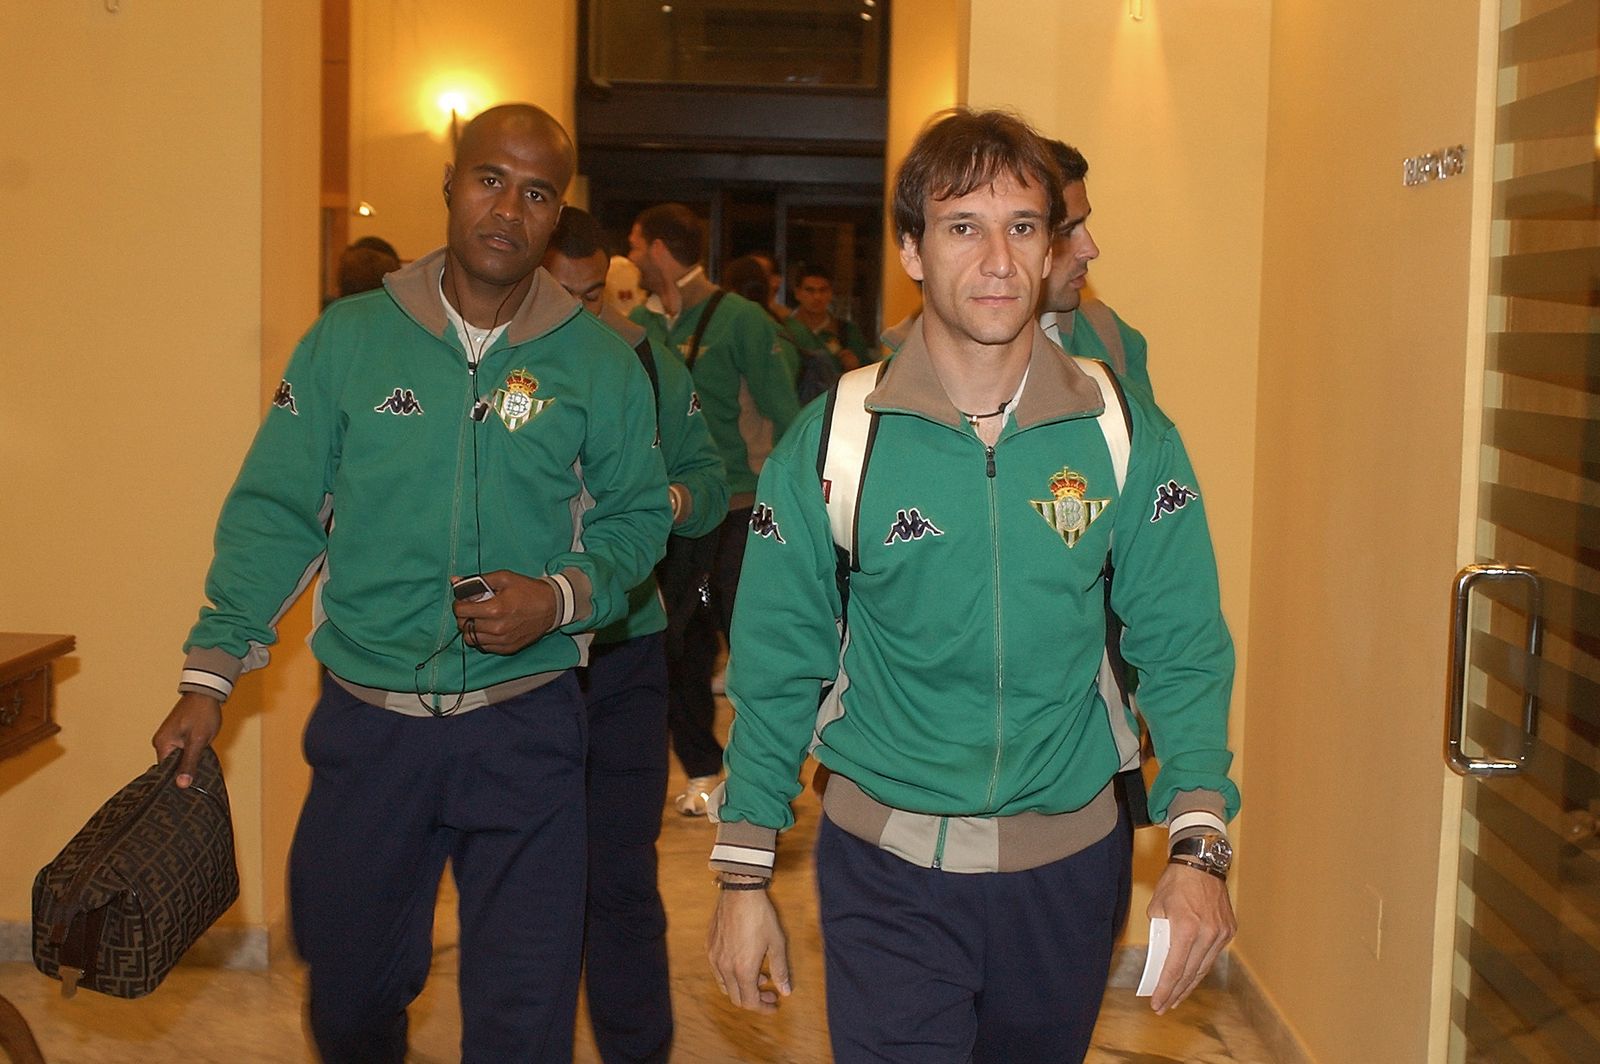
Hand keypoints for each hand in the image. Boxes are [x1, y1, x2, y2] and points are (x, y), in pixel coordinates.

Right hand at [151, 692, 221, 788]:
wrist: (207, 692)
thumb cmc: (202, 714)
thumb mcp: (197, 741)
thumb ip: (189, 763)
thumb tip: (182, 784)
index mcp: (162, 744)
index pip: (166, 771)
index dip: (177, 779)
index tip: (188, 789)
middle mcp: (162, 742)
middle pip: (172, 765)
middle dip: (185, 770)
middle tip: (198, 780)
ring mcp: (169, 737)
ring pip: (179, 757)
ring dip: (189, 761)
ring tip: (200, 769)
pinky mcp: (178, 734)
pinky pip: (182, 750)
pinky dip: (191, 753)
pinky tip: (200, 757)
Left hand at [452, 571, 558, 654]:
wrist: (552, 607)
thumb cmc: (528, 590)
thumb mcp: (504, 578)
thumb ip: (478, 580)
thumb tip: (455, 581)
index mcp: (495, 608)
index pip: (461, 611)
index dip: (458, 604)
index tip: (463, 601)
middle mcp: (497, 628)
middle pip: (463, 626)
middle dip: (464, 616)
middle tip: (472, 608)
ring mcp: (502, 640)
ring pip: (471, 639)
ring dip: (471, 628)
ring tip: (480, 619)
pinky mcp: (507, 648)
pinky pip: (484, 646)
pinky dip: (482, 637)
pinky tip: (490, 628)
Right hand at [707, 885, 791, 1012]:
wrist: (740, 892)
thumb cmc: (760, 916)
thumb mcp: (776, 943)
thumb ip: (780, 970)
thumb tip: (785, 991)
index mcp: (742, 970)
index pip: (750, 1002)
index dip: (763, 1008)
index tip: (774, 1004)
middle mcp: (725, 968)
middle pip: (736, 998)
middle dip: (754, 1000)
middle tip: (769, 992)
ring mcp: (714, 957)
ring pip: (725, 986)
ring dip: (742, 987)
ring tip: (758, 976)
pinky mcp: (709, 947)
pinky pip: (718, 971)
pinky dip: (731, 975)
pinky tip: (742, 962)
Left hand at [1146, 862, 1234, 1013]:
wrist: (1202, 862)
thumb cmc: (1175, 882)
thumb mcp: (1158, 907)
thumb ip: (1159, 933)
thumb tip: (1161, 956)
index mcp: (1187, 928)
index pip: (1174, 968)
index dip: (1165, 989)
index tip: (1157, 1003)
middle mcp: (1207, 933)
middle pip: (1190, 973)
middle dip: (1176, 992)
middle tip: (1164, 1006)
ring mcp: (1221, 932)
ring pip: (1204, 967)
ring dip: (1189, 983)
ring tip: (1176, 997)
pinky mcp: (1229, 929)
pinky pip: (1212, 954)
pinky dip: (1201, 966)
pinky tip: (1191, 975)